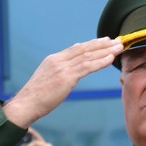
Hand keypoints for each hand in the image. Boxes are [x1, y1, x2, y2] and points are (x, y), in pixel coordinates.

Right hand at [4, 39, 122, 128]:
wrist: (26, 104)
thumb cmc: (36, 98)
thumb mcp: (47, 80)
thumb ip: (59, 73)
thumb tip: (70, 72)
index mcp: (53, 59)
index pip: (75, 48)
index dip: (91, 44)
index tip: (104, 42)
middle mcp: (58, 60)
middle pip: (84, 48)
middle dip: (102, 44)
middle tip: (116, 41)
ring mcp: (62, 68)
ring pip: (88, 56)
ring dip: (105, 51)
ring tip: (118, 48)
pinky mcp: (66, 77)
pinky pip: (87, 67)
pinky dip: (100, 62)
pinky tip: (110, 59)